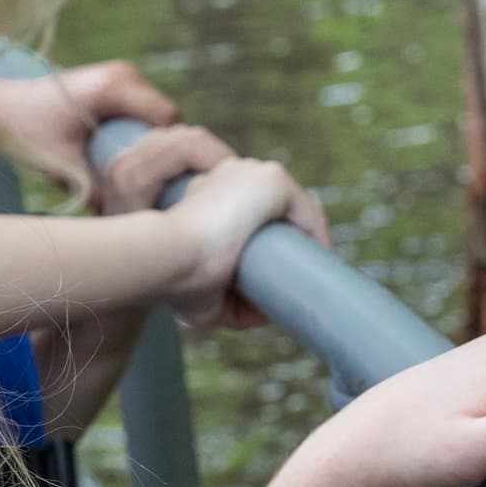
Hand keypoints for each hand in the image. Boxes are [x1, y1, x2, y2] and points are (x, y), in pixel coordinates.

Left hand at [0, 60, 179, 188]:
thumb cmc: (26, 133)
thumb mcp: (62, 166)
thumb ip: (96, 191)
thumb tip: (124, 218)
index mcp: (114, 86)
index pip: (167, 118)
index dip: (164, 150)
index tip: (149, 178)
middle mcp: (124, 73)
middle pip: (166, 116)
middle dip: (156, 147)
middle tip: (138, 178)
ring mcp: (121, 74)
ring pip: (155, 115)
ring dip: (146, 140)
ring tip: (127, 168)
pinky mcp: (115, 83)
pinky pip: (141, 112)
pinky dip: (134, 132)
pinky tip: (117, 154)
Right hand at [154, 151, 329, 328]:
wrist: (167, 256)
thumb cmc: (173, 276)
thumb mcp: (205, 294)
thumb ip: (231, 302)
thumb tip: (264, 312)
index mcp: (206, 194)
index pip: (248, 207)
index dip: (266, 238)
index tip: (271, 272)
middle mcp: (229, 175)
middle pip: (274, 206)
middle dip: (287, 240)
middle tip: (292, 278)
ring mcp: (250, 174)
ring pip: (293, 208)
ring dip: (303, 241)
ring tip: (308, 276)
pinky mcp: (271, 180)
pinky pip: (308, 211)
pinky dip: (317, 237)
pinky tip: (318, 264)